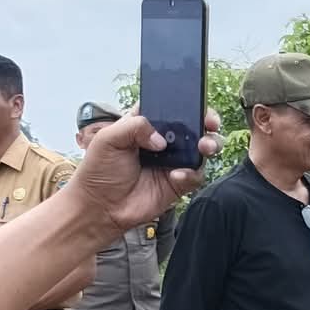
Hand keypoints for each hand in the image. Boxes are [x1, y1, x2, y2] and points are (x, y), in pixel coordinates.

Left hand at [64, 109, 220, 239]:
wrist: (100, 206)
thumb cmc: (99, 171)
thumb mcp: (108, 139)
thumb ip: (134, 127)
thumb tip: (161, 139)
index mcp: (146, 124)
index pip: (171, 107)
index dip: (187, 103)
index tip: (197, 104)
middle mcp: (163, 141)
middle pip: (193, 125)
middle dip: (207, 122)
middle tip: (210, 124)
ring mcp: (173, 162)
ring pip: (202, 149)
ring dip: (209, 144)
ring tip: (204, 147)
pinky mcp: (178, 183)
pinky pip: (196, 175)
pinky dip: (192, 174)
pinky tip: (177, 175)